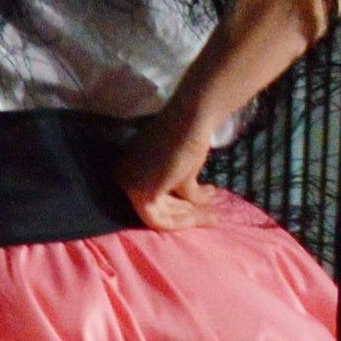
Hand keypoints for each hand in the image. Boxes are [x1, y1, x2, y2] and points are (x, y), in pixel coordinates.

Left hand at [117, 104, 229, 230]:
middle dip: (188, 212)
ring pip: (160, 215)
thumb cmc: (188, 139)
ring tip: (215, 217)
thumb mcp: (185, 169)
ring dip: (190, 217)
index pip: (154, 197)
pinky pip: (162, 219)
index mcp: (130, 168)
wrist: (191, 120)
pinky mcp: (142, 193)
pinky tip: (211, 216)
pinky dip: (187, 220)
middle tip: (211, 213)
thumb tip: (200, 203)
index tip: (201, 207)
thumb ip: (186, 188)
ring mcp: (131, 185)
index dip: (180, 206)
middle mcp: (125, 177)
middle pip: (158, 207)